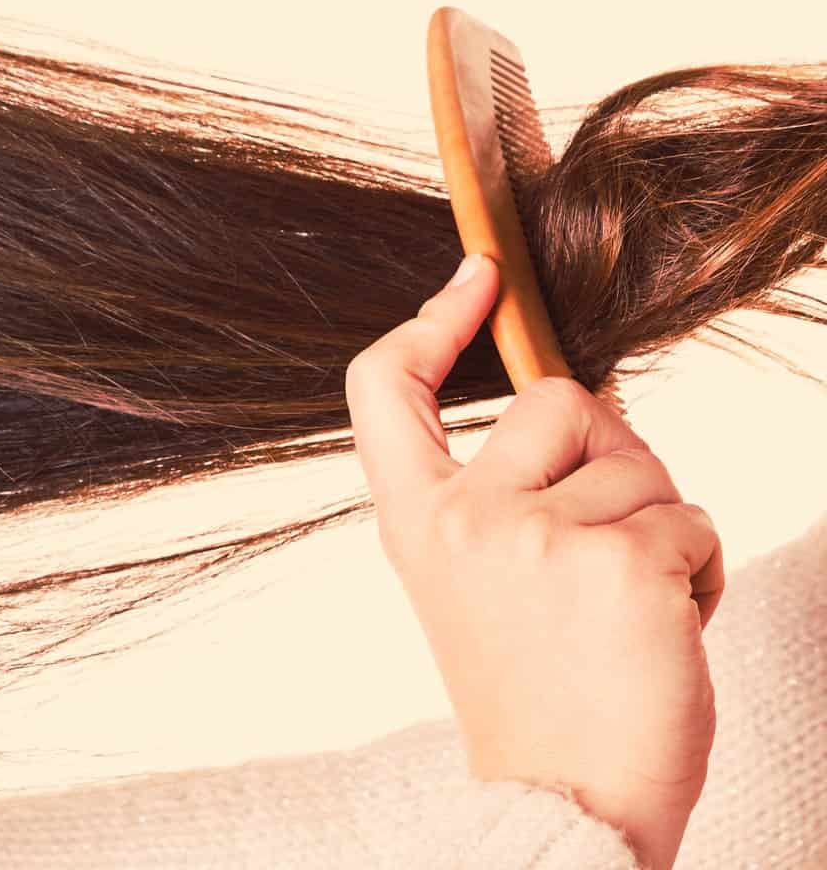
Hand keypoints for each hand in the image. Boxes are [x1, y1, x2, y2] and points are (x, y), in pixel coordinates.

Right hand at [344, 253, 725, 869]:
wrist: (564, 803)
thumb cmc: (528, 687)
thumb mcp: (477, 577)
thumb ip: (503, 485)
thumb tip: (577, 400)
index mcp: (418, 520)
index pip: (385, 390)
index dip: (431, 322)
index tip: (478, 278)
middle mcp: (464, 517)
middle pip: (557, 397)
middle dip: (603, 450)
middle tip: (595, 541)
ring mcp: (539, 536)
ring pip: (640, 460)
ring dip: (655, 520)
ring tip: (624, 604)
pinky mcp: (623, 562)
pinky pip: (691, 514)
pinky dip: (697, 563)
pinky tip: (662, 624)